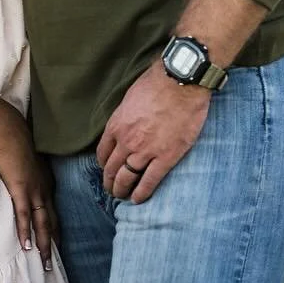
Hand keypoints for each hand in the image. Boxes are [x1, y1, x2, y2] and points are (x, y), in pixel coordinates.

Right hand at [0, 106, 57, 270]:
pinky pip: (24, 215)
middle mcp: (44, 188)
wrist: (8, 131)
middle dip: (52, 243)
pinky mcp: (20, 189)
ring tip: (45, 263)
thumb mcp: (26, 159)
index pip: (52, 211)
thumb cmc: (15, 142)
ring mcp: (34, 190)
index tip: (56, 244)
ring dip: (43, 244)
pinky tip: (26, 246)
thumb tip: (21, 177)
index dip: (55, 229)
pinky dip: (26, 231)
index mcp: (45, 182)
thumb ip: (26, 171)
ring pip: (42, 223)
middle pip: (51, 221)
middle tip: (53, 263)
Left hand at [96, 61, 210, 203]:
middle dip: (109, 181)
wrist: (181, 83)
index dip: (103, 164)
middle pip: (112, 168)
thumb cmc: (157, 83)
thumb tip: (126, 122)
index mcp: (117, 125)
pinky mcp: (166, 157)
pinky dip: (142, 193)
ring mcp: (145, 151)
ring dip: (121, 190)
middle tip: (111, 189)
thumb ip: (125, 114)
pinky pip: (149, 181)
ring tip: (122, 196)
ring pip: (127, 178)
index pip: (103, 152)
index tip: (106, 169)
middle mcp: (126, 141)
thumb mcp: (131, 97)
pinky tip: (138, 199)